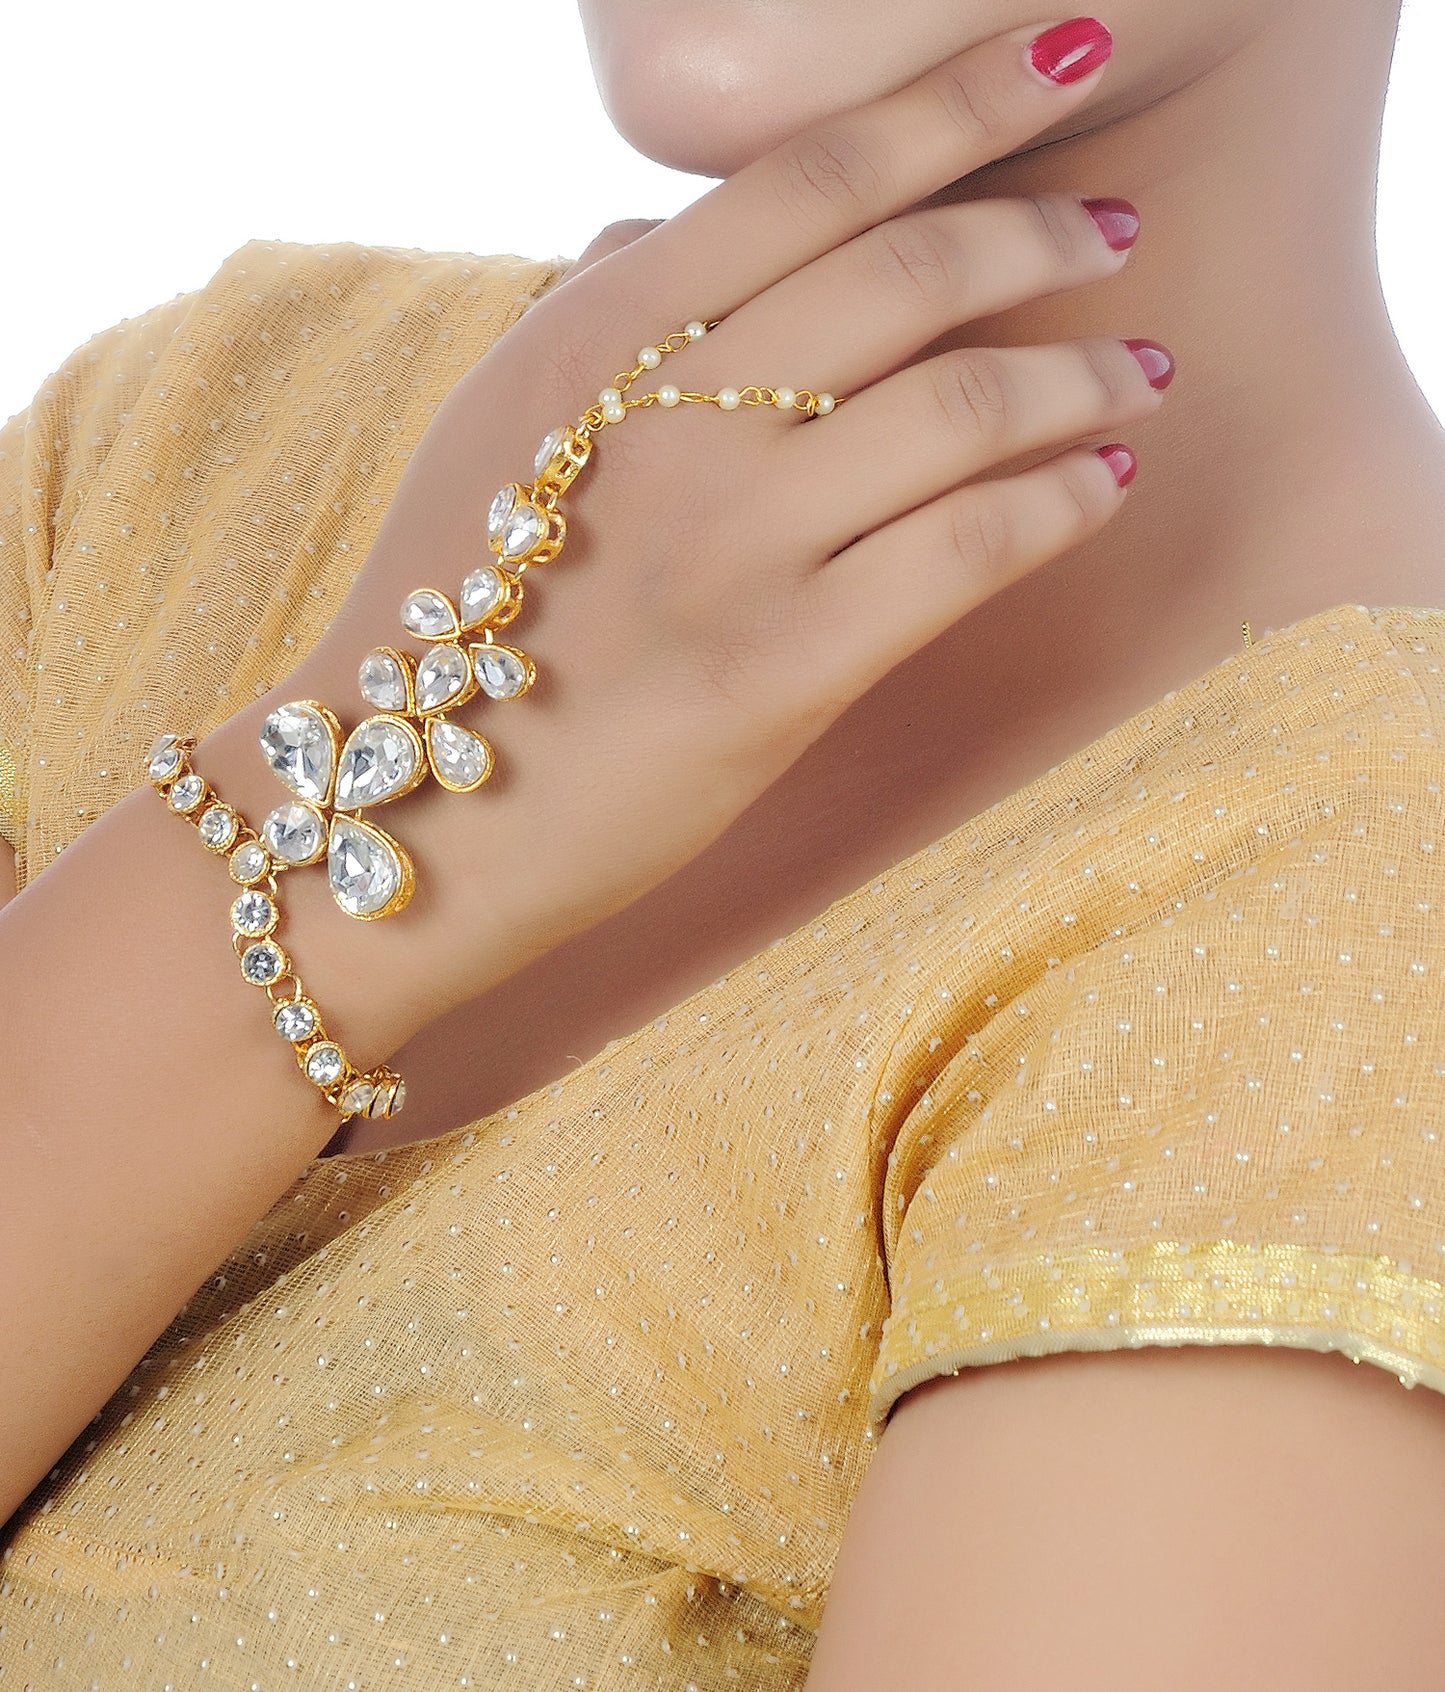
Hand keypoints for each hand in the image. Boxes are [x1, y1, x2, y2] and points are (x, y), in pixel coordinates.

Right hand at [198, 16, 1170, 1036]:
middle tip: (1117, 239)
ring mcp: (731, 546)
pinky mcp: (781, 670)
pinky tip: (1104, 483)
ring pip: (962, 408)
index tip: (1068, 55)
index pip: (814, 175)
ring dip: (1082, 376)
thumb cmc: (454, 606)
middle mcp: (673, 420)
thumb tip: (670, 226)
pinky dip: (1059, 501)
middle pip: (912, 272)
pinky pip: (964, 552)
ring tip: (1141, 372)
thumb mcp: (493, 421)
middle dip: (1047, 236)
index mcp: (600, 337)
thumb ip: (594, 311)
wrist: (411, 799)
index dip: (961, 100)